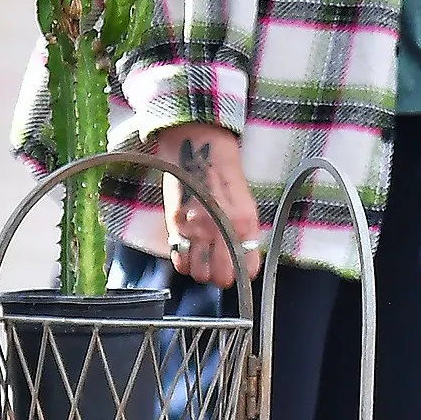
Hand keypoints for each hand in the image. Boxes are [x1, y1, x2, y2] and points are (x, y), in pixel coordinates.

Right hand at [153, 123, 262, 286]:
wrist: (199, 143)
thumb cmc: (225, 170)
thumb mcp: (245, 200)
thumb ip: (244, 230)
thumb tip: (243, 256)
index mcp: (245, 221)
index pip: (246, 267)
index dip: (243, 273)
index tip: (240, 271)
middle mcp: (220, 228)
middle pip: (220, 277)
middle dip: (222, 276)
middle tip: (221, 267)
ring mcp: (195, 227)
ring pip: (197, 273)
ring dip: (201, 271)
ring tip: (204, 259)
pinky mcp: (174, 223)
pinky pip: (178, 259)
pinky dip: (183, 262)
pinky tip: (189, 252)